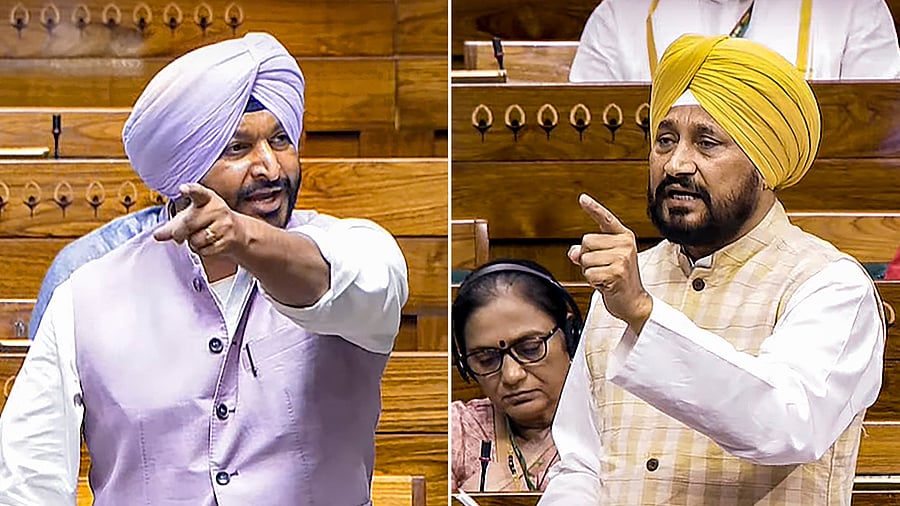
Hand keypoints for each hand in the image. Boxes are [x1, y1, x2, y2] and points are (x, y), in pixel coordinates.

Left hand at [153, 183, 245, 257]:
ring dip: (193, 243)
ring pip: (196, 240)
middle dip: (180, 233)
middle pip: (188, 223)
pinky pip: (205, 250)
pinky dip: (202, 251)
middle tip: (179, 236)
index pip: (198, 192)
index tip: (182, 188)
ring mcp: (224, 225)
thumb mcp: (191, 217)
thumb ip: (172, 226)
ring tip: (199, 238)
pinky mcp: (227, 240)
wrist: (237, 232)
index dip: (190, 190)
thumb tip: (156, 235)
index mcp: (206, 198)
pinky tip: (207, 244)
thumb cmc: (209, 221)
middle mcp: (217, 209)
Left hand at [568, 193, 652, 330]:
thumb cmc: (618, 279)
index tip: (582, 198)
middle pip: (586, 241)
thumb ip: (587, 251)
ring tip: (604, 276)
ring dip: (589, 270)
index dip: (593, 208)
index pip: (605, 219)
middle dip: (586, 257)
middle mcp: (624, 244)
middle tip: (601, 268)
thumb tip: (572, 252)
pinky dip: (592, 281)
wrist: (634, 302)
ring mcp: (622, 258)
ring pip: (585, 258)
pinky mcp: (616, 272)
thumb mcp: (603, 261)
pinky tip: (605, 284)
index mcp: (623, 236)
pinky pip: (588, 273)